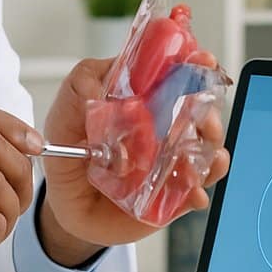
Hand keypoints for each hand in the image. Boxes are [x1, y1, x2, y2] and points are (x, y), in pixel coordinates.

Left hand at [37, 57, 229, 262]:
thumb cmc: (67, 162)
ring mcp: (169, 161)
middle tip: (206, 119)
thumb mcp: (61, 121)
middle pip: (198, 112)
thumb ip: (76, 92)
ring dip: (210, 150)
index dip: (187, 65)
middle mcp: (160, 129)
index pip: (168, 77)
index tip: (201, 60)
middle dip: (209, 112)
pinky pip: (196, 190)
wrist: (67, 212)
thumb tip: (97, 85)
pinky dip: (200, 189)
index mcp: (138, 102)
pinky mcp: (172, 195)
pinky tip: (193, 191)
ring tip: (202, 156)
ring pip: (205, 149)